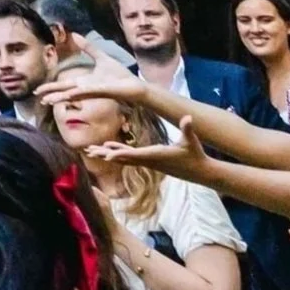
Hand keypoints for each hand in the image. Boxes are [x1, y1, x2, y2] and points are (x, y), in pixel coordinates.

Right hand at [35, 38, 145, 106]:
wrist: (133, 84)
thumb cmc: (119, 75)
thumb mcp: (100, 57)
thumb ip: (88, 48)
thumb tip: (75, 35)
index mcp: (83, 81)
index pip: (63, 85)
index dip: (51, 87)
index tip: (38, 91)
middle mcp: (85, 88)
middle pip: (64, 91)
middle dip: (51, 94)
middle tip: (37, 96)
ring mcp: (92, 91)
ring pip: (72, 95)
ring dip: (59, 97)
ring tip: (46, 101)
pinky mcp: (100, 91)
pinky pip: (87, 92)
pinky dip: (77, 94)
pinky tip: (67, 95)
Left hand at [85, 114, 212, 180]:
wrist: (200, 172)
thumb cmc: (195, 155)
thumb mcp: (192, 141)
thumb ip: (188, 129)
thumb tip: (189, 117)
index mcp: (157, 155)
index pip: (135, 155)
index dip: (120, 154)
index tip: (106, 156)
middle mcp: (149, 160)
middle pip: (123, 158)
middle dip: (105, 154)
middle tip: (89, 151)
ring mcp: (148, 162)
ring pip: (123, 159)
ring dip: (107, 154)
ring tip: (91, 151)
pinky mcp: (150, 162)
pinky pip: (129, 158)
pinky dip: (118, 153)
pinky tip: (108, 151)